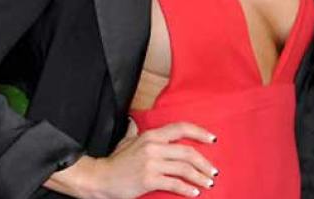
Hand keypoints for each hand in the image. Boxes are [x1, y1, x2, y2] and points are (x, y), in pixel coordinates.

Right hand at [90, 120, 218, 198]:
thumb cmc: (115, 161)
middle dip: (204, 163)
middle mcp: (153, 146)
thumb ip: (134, 131)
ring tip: (208, 183)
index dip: (200, 132)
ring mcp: (151, 163)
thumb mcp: (126, 141)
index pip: (181, 128)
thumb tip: (133, 121)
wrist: (100, 178)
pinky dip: (187, 189)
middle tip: (213, 171)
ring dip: (200, 177)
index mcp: (151, 135)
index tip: (213, 140)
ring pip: (184, 168)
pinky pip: (174, 184)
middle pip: (187, 152)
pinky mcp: (148, 179)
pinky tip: (194, 193)